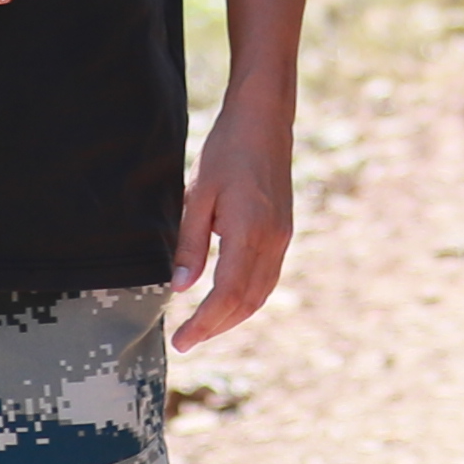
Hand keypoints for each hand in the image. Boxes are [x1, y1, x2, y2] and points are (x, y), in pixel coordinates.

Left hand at [169, 93, 297, 352]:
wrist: (264, 121)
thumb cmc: (227, 152)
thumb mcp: (199, 196)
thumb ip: (189, 244)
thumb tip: (180, 288)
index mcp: (250, 232)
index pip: (227, 295)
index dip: (204, 323)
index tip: (181, 340)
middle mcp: (273, 240)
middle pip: (247, 301)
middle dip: (216, 327)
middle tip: (185, 341)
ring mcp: (282, 237)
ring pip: (261, 293)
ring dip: (233, 317)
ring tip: (204, 328)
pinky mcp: (283, 231)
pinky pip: (268, 277)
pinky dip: (247, 298)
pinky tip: (227, 300)